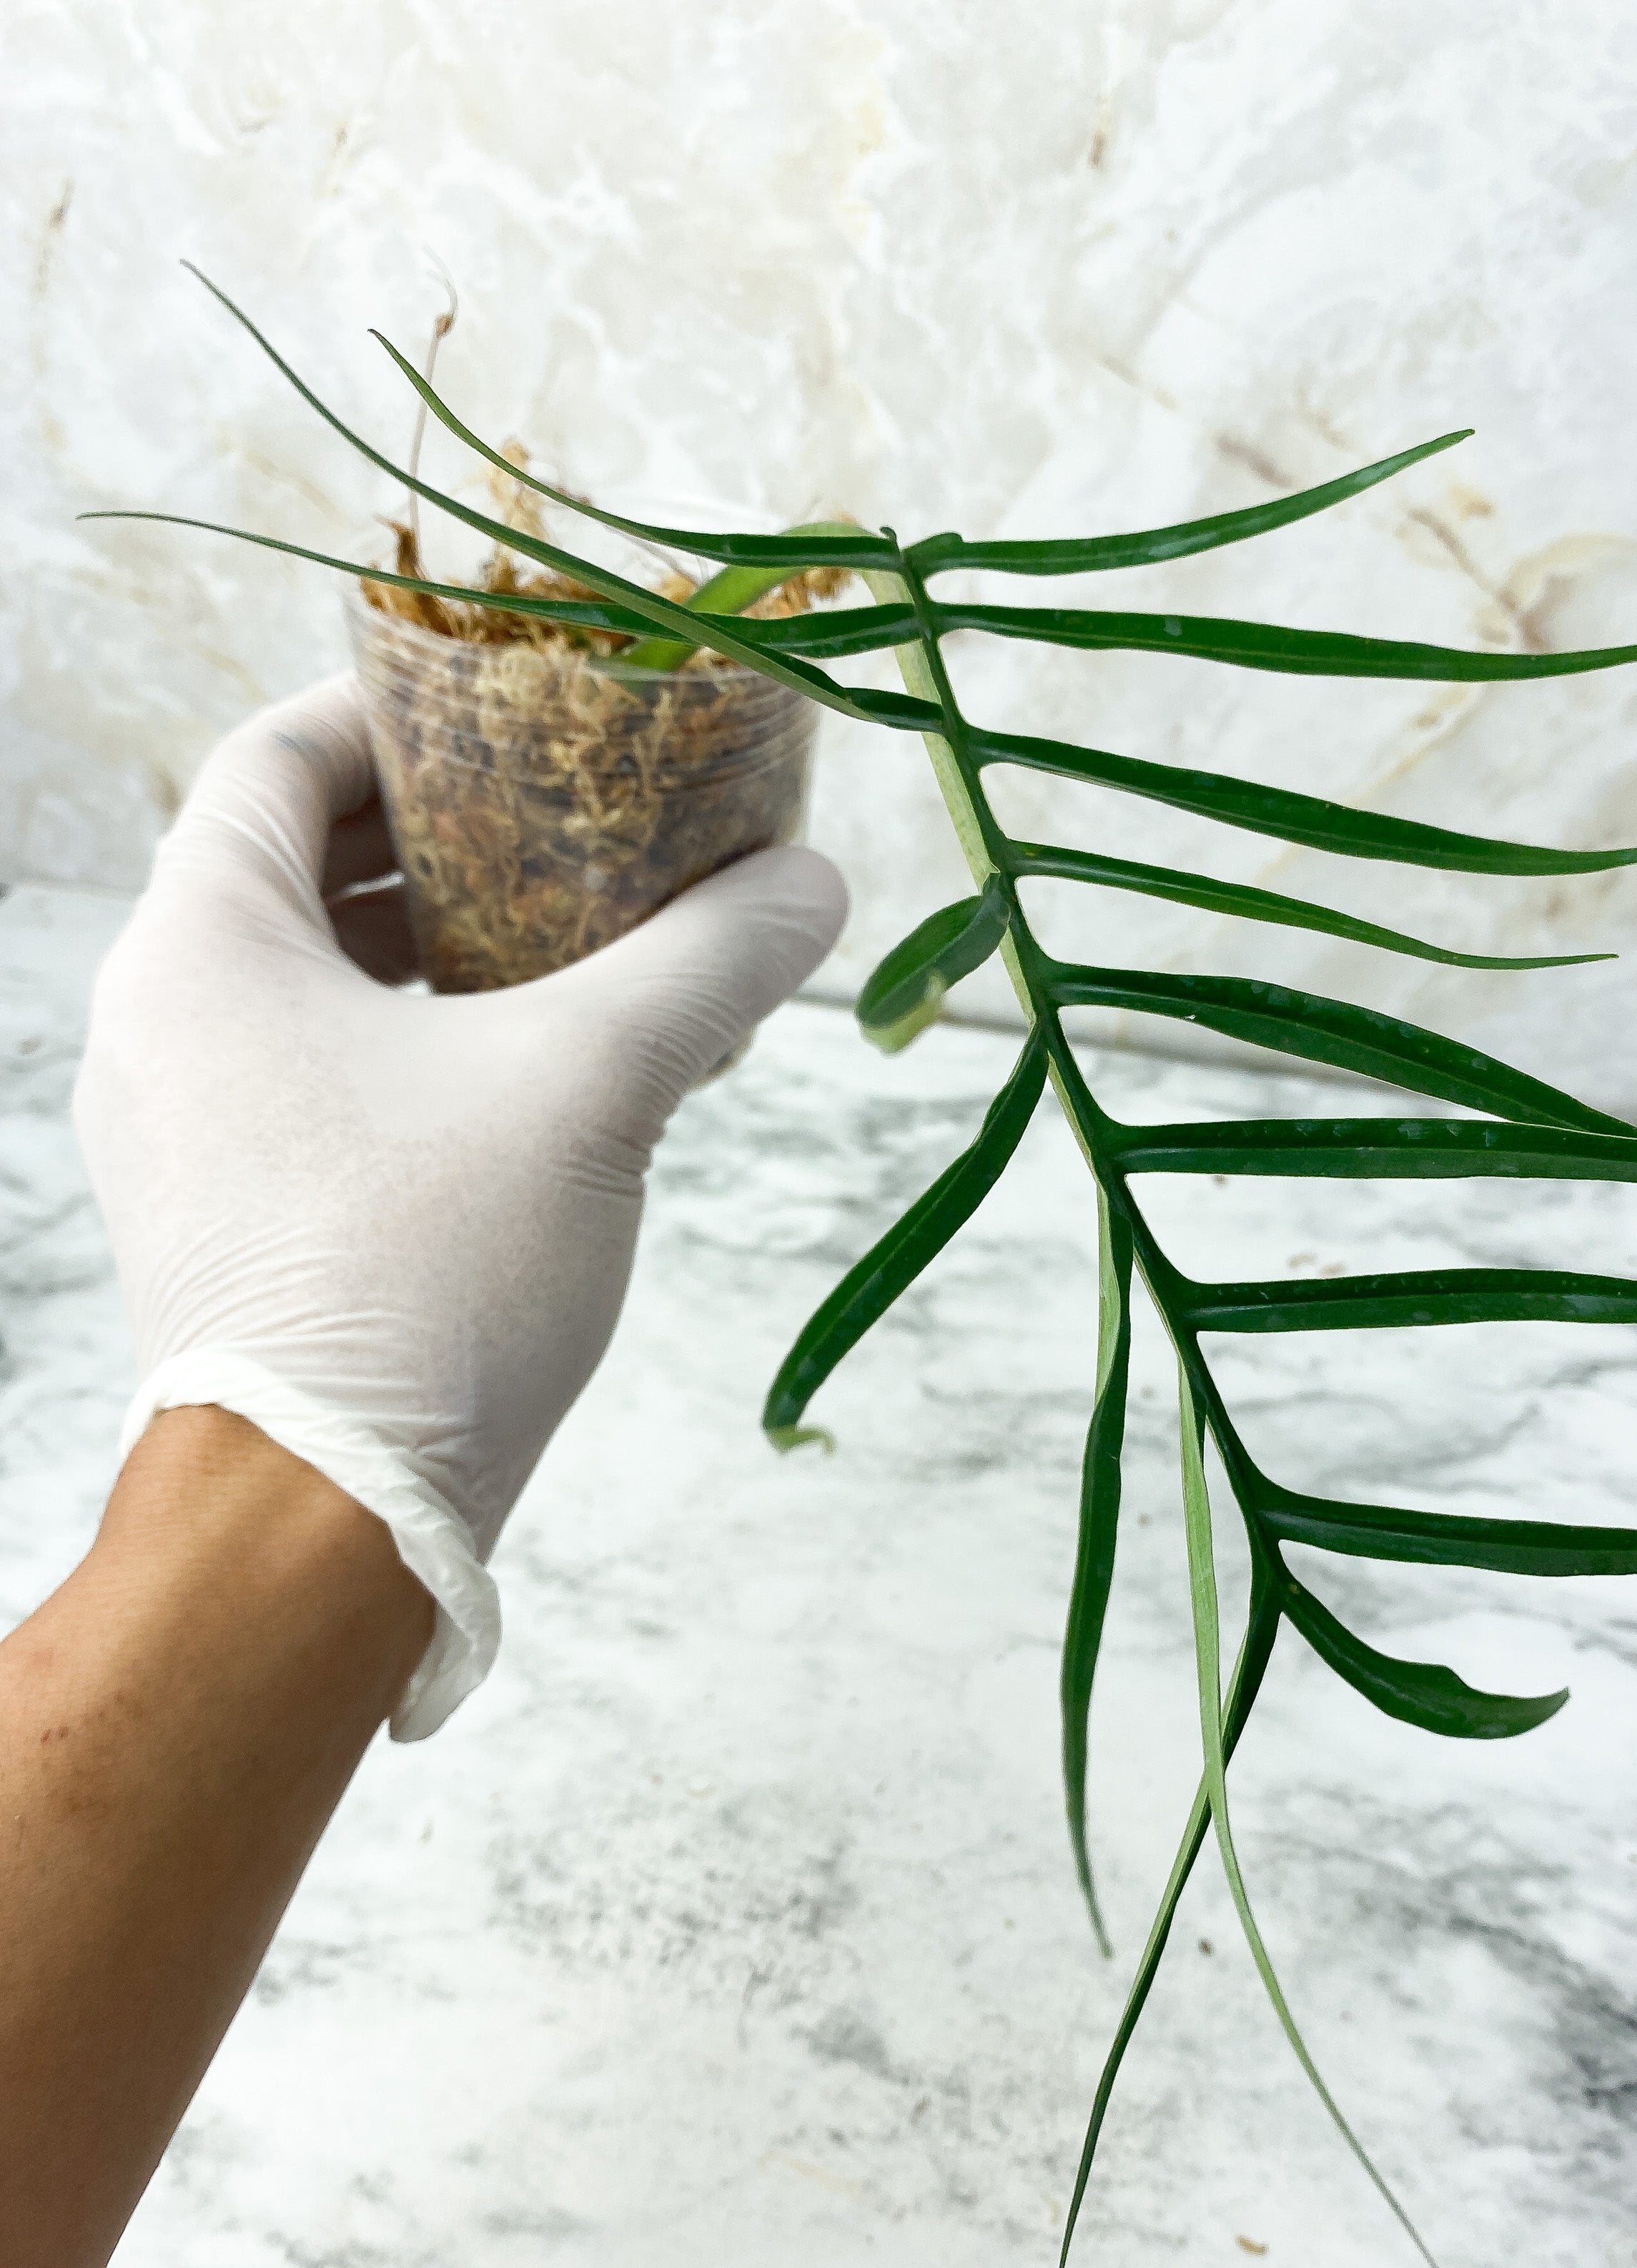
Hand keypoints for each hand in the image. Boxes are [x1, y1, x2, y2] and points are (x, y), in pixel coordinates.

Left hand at [73, 673, 845, 1737]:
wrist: (325, 1526)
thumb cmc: (423, 1279)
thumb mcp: (591, 1087)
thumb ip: (708, 965)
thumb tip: (815, 884)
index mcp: (202, 946)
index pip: (278, 756)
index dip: (401, 711)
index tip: (514, 710)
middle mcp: (160, 1026)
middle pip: (296, 868)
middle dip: (444, 841)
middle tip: (574, 830)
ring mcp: (178, 1134)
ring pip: (312, 987)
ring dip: (439, 955)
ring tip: (576, 953)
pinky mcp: (222, 1225)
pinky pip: (312, 1084)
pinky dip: (414, 1053)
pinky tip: (532, 1086)